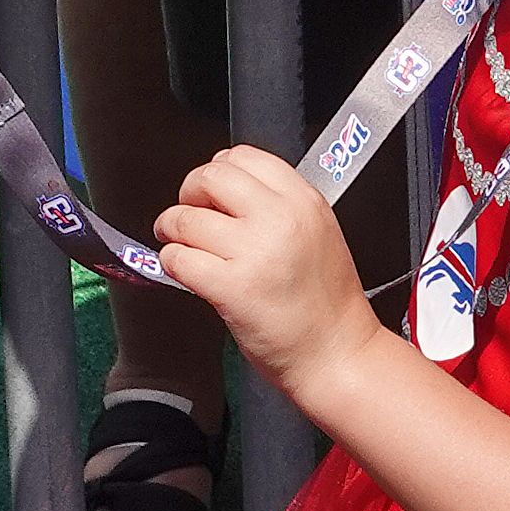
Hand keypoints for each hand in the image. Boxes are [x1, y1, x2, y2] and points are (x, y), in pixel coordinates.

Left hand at [151, 145, 374, 390]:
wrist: (337, 354)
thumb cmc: (326, 303)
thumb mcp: (317, 233)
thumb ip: (278, 206)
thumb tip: (223, 191)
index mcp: (303, 201)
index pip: (243, 156)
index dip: (217, 171)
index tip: (212, 193)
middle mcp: (280, 218)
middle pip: (210, 177)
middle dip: (188, 194)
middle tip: (188, 213)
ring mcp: (254, 252)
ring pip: (186, 219)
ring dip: (172, 230)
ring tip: (178, 243)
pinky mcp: (231, 288)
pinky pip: (179, 258)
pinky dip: (172, 261)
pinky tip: (184, 270)